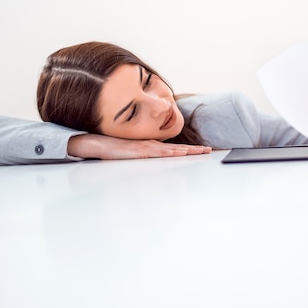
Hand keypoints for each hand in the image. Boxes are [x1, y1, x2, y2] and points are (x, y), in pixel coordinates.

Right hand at [68, 134, 211, 159]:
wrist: (98, 143)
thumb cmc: (114, 149)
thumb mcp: (133, 155)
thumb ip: (143, 158)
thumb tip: (152, 163)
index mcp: (152, 147)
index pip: (175, 149)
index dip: (189, 150)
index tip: (202, 150)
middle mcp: (153, 145)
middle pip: (178, 148)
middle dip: (194, 150)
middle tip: (208, 150)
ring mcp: (148, 147)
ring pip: (172, 149)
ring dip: (188, 151)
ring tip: (201, 152)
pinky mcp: (141, 151)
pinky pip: (159, 152)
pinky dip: (171, 152)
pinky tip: (180, 152)